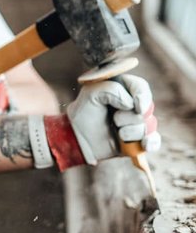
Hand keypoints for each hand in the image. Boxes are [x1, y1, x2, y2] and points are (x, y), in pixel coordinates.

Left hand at [38, 75, 159, 170]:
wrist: (77, 139)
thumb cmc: (83, 113)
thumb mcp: (91, 93)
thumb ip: (111, 90)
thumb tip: (131, 104)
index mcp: (123, 89)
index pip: (141, 87)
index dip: (142, 97)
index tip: (137, 107)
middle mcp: (132, 104)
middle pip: (148, 108)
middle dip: (131, 117)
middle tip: (114, 119)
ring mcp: (135, 122)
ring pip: (150, 125)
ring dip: (133, 131)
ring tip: (118, 133)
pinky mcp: (137, 139)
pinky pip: (154, 141)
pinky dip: (152, 143)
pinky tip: (145, 145)